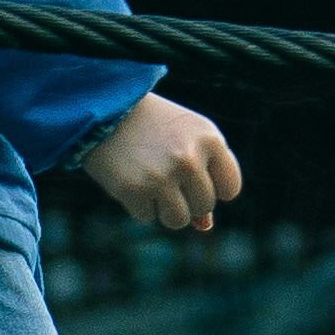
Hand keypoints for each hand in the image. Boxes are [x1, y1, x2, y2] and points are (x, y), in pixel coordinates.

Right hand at [73, 91, 244, 241]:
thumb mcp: (186, 139)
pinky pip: (148, 217)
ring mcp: (163, 176)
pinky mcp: (135, 190)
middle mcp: (190, 158)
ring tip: (149, 178)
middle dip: (187, 197)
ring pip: (179, 220)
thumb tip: (204, 226)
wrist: (105, 108)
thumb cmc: (153, 126)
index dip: (213, 186)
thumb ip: (204, 177)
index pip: (230, 188)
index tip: (195, 173)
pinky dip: (138, 203)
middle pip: (204, 206)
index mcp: (209, 138)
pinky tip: (130, 176)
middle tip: (165, 169)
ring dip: (164, 207)